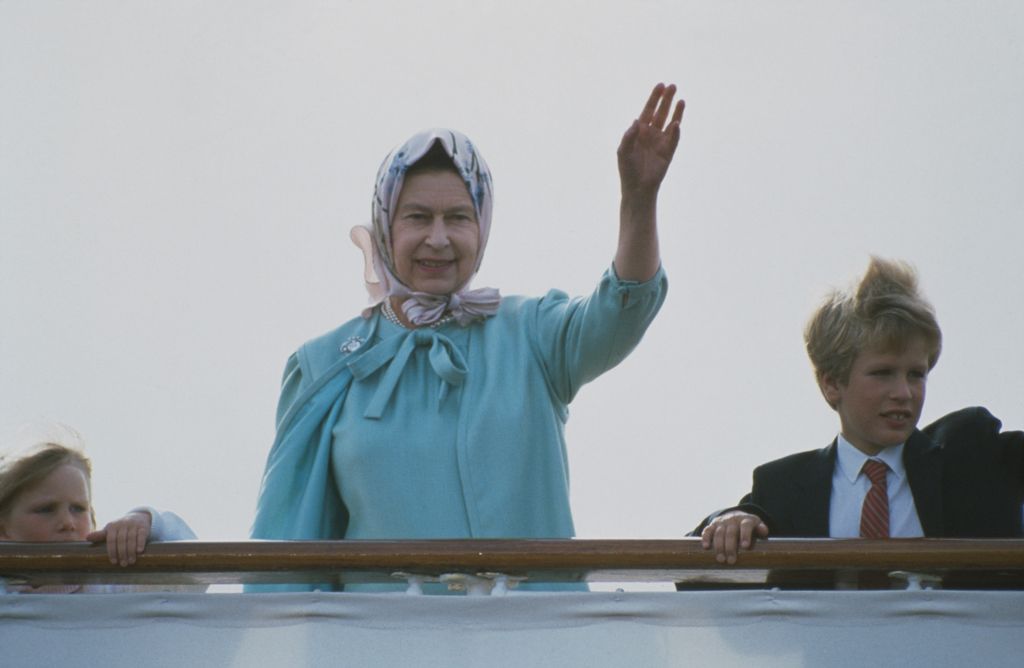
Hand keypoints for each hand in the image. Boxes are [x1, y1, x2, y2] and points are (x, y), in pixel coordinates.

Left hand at [87, 511, 152, 565]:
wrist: (138, 517)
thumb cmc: (121, 527)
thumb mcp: (110, 530)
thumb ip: (100, 535)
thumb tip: (86, 537)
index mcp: (112, 526)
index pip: (111, 540)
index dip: (112, 551)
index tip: (114, 562)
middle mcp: (123, 524)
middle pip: (122, 540)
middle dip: (122, 553)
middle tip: (123, 564)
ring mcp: (134, 525)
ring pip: (132, 539)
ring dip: (131, 551)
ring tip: (131, 562)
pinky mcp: (143, 526)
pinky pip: (142, 535)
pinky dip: (140, 543)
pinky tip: (139, 551)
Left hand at [617, 83, 684, 197]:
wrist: (637, 188)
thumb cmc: (627, 169)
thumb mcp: (623, 151)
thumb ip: (629, 136)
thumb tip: (636, 121)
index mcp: (639, 131)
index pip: (648, 110)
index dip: (654, 98)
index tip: (660, 85)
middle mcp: (652, 134)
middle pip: (661, 112)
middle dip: (666, 100)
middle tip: (673, 86)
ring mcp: (661, 142)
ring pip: (670, 122)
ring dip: (676, 112)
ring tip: (681, 99)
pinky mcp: (668, 152)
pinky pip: (673, 139)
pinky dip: (675, 132)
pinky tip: (676, 123)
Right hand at [700, 511, 768, 563]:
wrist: (735, 516)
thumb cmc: (748, 527)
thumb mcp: (757, 525)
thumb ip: (761, 528)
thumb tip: (764, 531)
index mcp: (745, 520)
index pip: (745, 526)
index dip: (745, 535)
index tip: (745, 546)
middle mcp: (732, 519)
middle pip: (731, 533)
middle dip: (730, 547)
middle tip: (731, 561)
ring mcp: (721, 522)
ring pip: (719, 533)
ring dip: (719, 546)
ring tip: (721, 559)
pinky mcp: (712, 525)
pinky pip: (707, 530)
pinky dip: (706, 538)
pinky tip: (706, 547)